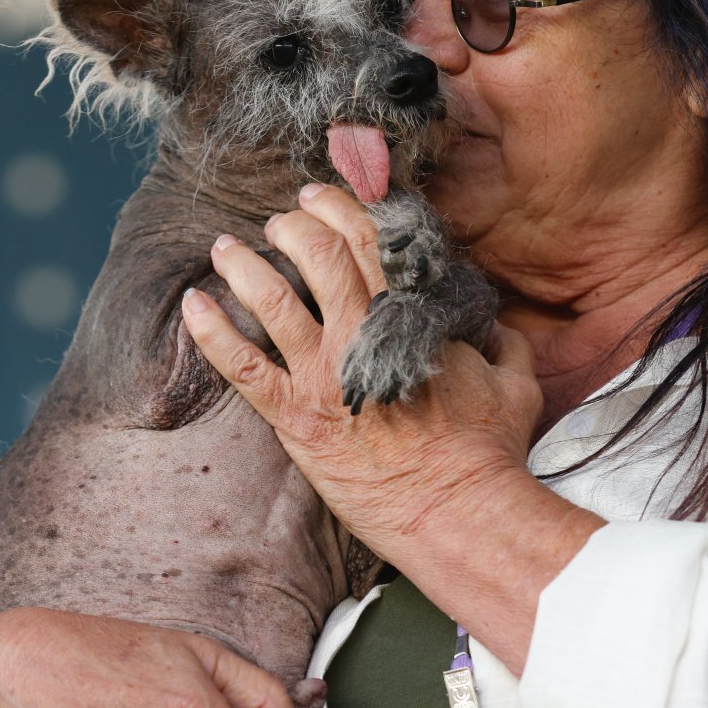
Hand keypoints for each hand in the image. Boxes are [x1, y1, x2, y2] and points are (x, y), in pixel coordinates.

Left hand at [180, 182, 544, 565]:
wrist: (457, 511)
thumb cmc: (488, 451)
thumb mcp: (513, 381)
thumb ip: (500, 342)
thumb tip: (493, 326)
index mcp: (411, 316)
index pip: (369, 240)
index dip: (340, 208)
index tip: (320, 196)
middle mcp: (360, 335)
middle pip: (316, 255)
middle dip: (292, 227)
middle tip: (278, 221)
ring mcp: (322, 376)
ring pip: (271, 299)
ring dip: (244, 264)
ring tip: (226, 247)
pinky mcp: (295, 419)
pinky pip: (242, 367)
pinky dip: (212, 332)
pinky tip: (193, 304)